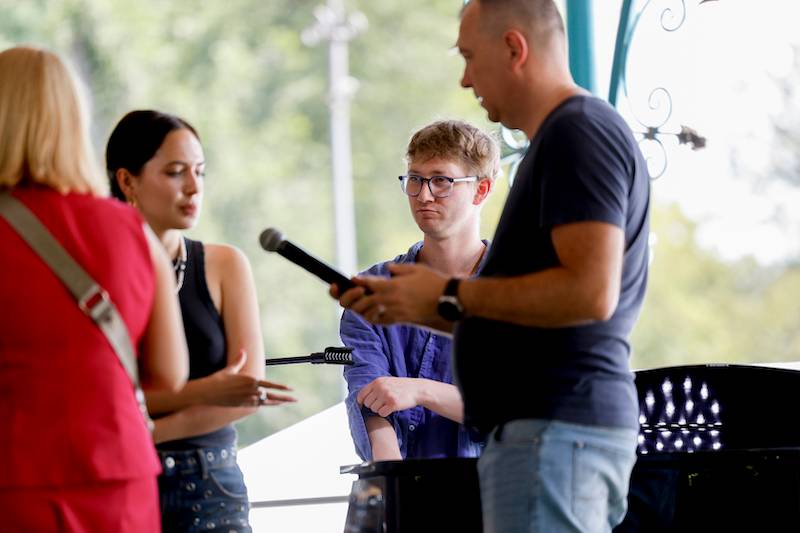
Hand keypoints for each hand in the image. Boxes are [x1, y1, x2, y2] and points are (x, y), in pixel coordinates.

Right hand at [200, 349, 295, 406]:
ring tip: (288, 402)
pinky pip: (257, 405)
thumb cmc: (218, 379)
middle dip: (284, 397)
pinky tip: (273, 404)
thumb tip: (243, 351)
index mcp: (250, 381)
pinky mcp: (242, 405)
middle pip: (271, 395)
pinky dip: (265, 404)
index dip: (281, 387)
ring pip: (266, 402)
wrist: (206, 393)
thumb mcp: (230, 369)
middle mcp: (250, 391)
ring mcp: (246, 399)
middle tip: (296, 398)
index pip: (269, 385)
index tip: (290, 388)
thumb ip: (239, 360)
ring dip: (277, 402)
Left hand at [332, 264, 446, 326]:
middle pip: (364, 301)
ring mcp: (396, 312)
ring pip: (370, 313)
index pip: (369, 284)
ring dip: (362, 308)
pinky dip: (373, 317)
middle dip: (354, 297)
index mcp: (394, 286)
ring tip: (359, 303)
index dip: (358, 281)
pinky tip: (372, 313)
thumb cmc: (434, 282)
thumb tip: (389, 270)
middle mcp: (392, 300)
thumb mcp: (416, 269)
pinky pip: (381, 321)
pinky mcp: (401, 320)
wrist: (448, 300)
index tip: (352, 279)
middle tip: (351, 293)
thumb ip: (399, 270)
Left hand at [357, 377, 421, 416]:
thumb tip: (362, 397)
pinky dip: (385, 413)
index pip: (361, 394)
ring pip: (374, 409)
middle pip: (367, 403)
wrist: (417, 389)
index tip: (363, 405)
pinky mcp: (393, 404)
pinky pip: (382, 413)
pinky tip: (391, 408)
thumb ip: (375, 387)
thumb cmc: (402, 386)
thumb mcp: (387, 381)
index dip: (361, 402)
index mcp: (377, 382)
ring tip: (388, 405)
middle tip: (382, 404)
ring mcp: (386, 396)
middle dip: (373, 406)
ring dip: (379, 409)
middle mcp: (380, 388)